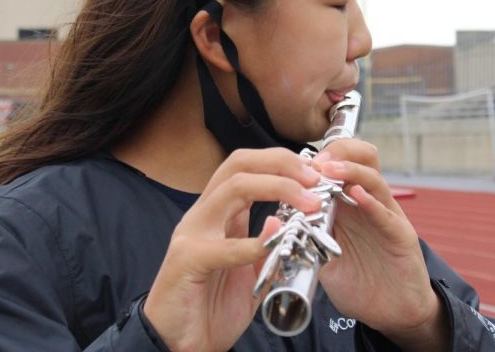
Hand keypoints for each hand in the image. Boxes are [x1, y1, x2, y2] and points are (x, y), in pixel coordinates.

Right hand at [144, 148, 321, 351]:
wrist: (177, 344)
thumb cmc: (212, 306)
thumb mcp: (252, 270)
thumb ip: (270, 246)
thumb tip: (291, 222)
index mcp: (219, 212)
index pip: (247, 165)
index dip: (283, 162)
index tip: (317, 173)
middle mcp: (204, 213)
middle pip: (239, 163)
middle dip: (281, 163)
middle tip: (315, 178)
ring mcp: (193, 233)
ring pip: (233, 187)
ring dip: (278, 188)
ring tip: (308, 202)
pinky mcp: (187, 260)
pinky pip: (225, 246)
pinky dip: (256, 243)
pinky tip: (277, 242)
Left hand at [313, 140, 447, 348]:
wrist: (392, 312)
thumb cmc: (358, 282)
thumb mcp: (323, 257)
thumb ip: (305, 238)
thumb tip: (273, 227)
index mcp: (349, 203)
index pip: (340, 164)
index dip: (318, 159)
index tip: (295, 164)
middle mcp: (369, 203)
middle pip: (362, 157)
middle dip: (337, 152)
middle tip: (315, 162)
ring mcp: (387, 217)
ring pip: (374, 178)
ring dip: (350, 170)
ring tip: (329, 169)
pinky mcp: (401, 236)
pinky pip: (386, 214)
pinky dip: (371, 202)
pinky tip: (357, 195)